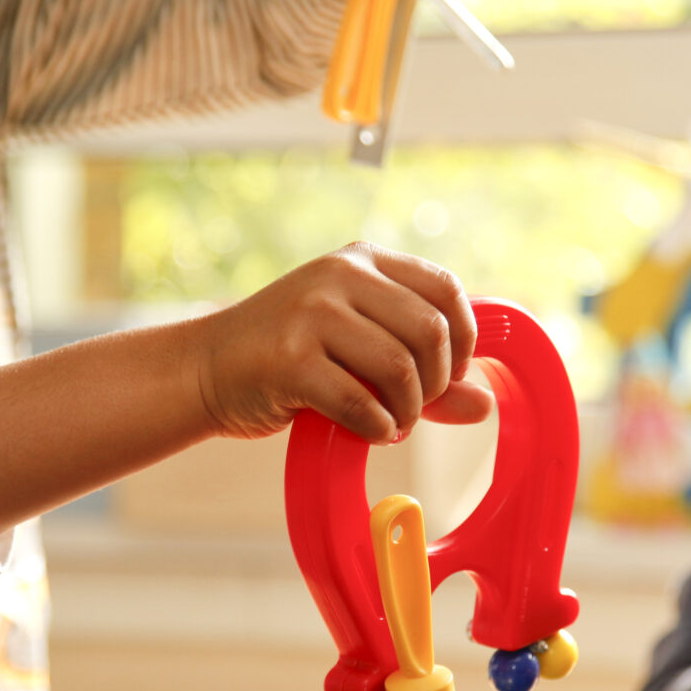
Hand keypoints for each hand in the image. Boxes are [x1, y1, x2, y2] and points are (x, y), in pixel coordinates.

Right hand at [191, 242, 493, 443]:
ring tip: (392, 423)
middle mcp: (339, 275)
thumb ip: (421, 372)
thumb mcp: (357, 350)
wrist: (205, 368)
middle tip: (415, 407)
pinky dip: (376, 427)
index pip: (444, 288)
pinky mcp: (289, 358)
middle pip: (430, 331)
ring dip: (408, 411)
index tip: (450, 374)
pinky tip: (369, 430)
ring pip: (400, 367)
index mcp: (361, 260)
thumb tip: (484, 404)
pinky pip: (360, 401)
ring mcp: (311, 313)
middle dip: (435, 383)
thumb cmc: (288, 357)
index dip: (464, 338)